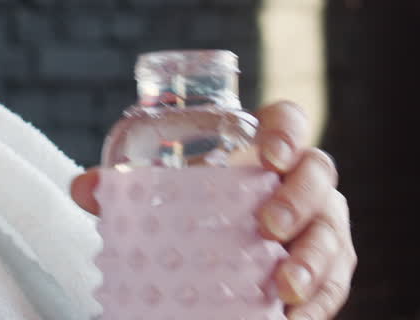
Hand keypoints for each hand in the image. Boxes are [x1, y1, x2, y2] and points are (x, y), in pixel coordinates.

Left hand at [69, 100, 355, 319]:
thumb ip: (127, 190)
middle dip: (300, 199)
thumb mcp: (164, 197)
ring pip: (333, 232)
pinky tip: (295, 317)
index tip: (269, 155)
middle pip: (320, 174)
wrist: (224, 256)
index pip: (290, 121)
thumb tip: (83, 187)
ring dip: (313, 260)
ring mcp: (322, 223)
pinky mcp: (330, 268)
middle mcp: (303, 180)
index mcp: (266, 148)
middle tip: (269, 225)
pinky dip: (320, 302)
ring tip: (284, 287)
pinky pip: (336, 282)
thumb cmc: (198, 210)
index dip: (287, 130)